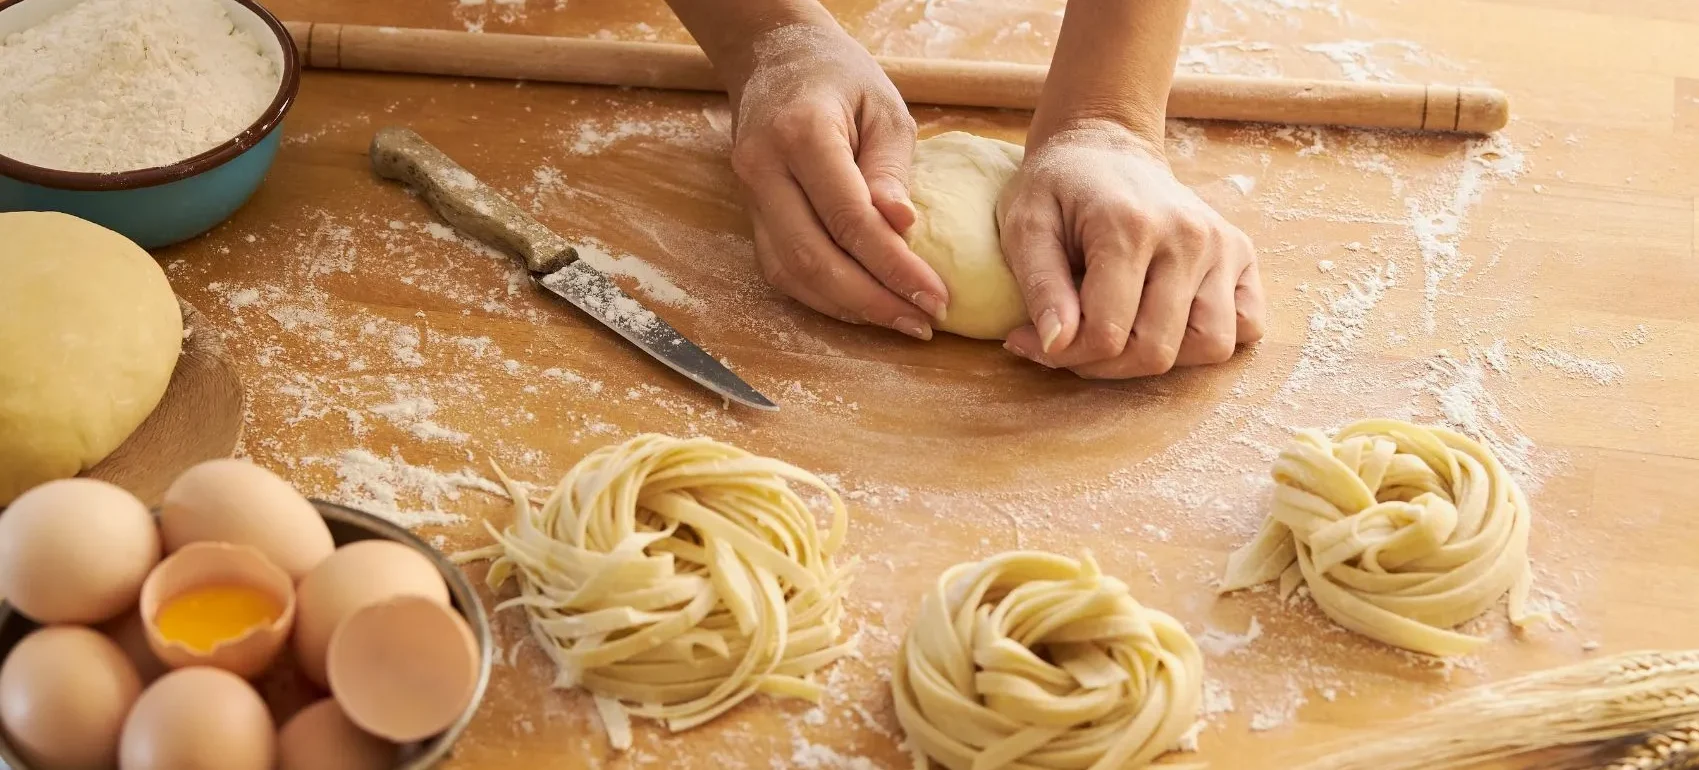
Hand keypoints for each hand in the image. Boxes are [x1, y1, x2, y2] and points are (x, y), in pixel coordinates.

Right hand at [726, 23, 945, 339]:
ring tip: (900, 319)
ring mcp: (748, 195)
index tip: (936, 296)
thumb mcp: (884, 108)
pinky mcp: (749, 214)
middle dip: (873, 300)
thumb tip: (902, 227)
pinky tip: (864, 305)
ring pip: (792, 273)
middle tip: (922, 321)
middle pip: (814, 258)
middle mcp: (763, 169)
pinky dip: (824, 296)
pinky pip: (782, 270)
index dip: (894, 266)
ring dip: (848, 307)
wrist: (776, 59)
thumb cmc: (840, 78)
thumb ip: (891, 169)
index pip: (849, 219)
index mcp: (802, 134)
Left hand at [996, 120, 1266, 377]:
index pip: (1108, 333)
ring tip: (1121, 333)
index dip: (1065, 354)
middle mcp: (1188, 236)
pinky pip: (1247, 324)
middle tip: (1072, 342)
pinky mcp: (1242, 253)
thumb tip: (1056, 344)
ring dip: (1160, 356)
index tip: (1032, 341)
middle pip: (1157, 350)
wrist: (1104, 148)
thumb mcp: (1025, 227)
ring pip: (1210, 346)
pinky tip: (1167, 320)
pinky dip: (1209, 337)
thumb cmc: (1059, 189)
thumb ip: (1039, 287)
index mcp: (1129, 226)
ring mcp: (1222, 245)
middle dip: (1105, 364)